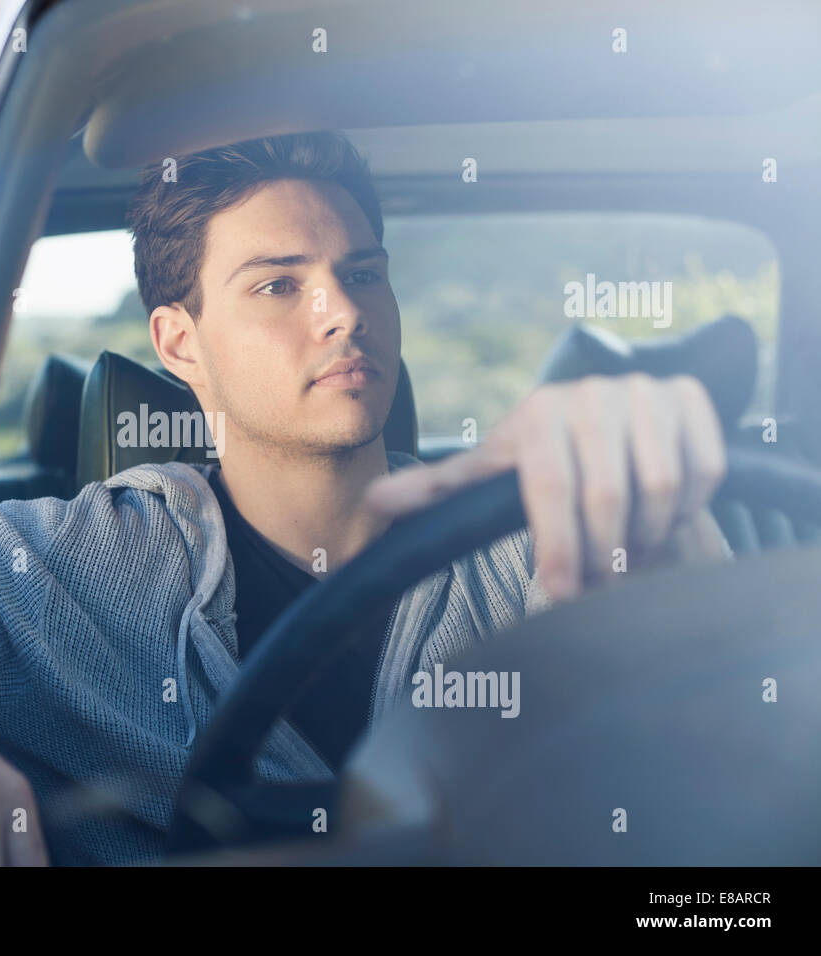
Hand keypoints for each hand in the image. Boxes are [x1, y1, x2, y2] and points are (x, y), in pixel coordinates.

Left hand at [364, 373, 728, 600]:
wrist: (601, 422)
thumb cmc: (536, 459)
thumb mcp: (489, 473)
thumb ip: (436, 491)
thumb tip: (371, 503)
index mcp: (539, 414)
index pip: (550, 487)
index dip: (556, 545)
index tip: (559, 594)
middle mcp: (593, 393)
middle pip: (609, 493)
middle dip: (604, 551)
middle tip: (601, 582)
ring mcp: (646, 391)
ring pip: (661, 485)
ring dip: (647, 532)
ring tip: (626, 548)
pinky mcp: (691, 397)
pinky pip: (703, 470)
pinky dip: (688, 507)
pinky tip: (660, 516)